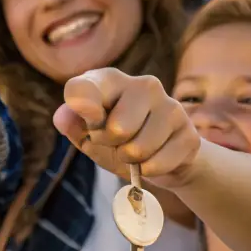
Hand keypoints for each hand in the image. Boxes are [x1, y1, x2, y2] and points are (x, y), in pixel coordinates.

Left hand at [52, 68, 201, 190]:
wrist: (162, 158)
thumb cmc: (118, 140)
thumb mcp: (89, 135)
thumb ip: (74, 124)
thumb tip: (62, 117)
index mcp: (110, 80)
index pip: (84, 88)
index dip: (82, 106)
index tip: (90, 118)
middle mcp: (143, 84)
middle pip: (116, 128)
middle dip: (111, 144)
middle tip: (117, 141)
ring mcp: (170, 106)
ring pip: (137, 149)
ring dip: (131, 160)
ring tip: (135, 150)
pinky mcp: (189, 133)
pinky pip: (158, 164)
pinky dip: (149, 170)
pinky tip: (154, 159)